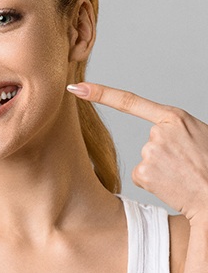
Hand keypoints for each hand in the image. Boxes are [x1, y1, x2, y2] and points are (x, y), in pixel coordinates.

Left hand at [68, 83, 207, 223]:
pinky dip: (155, 182)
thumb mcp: (198, 134)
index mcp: (173, 117)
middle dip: (164, 154)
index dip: (99, 93)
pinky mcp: (143, 172)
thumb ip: (174, 128)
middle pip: (148, 142)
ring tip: (184, 174)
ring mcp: (149, 152)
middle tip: (187, 164)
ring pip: (146, 160)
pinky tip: (173, 184)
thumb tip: (157, 133)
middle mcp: (158, 131)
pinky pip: (142, 176)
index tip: (76, 88)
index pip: (129, 101)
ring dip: (161, 169)